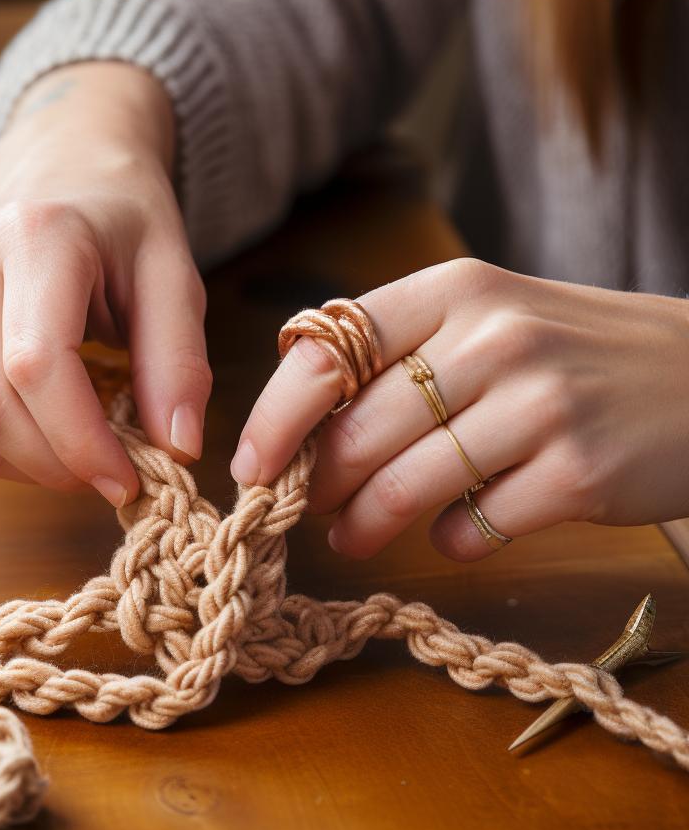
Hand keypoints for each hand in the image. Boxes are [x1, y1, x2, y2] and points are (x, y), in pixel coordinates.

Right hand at [0, 62, 210, 506]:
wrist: (60, 180)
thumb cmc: (122, 234)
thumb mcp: (174, 281)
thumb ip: (178, 363)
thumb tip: (177, 450)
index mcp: (35, 234)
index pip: (36, 364)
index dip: (82, 442)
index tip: (129, 481)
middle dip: (56, 464)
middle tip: (110, 473)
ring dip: (27, 464)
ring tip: (79, 448)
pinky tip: (38, 429)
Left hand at [231, 258, 688, 559]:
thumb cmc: (568, 352)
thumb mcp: (485, 319)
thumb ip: (399, 356)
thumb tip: (301, 428)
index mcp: (453, 290)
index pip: (329, 352)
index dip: (276, 416)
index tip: (251, 464)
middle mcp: (493, 336)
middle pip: (359, 430)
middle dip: (315, 484)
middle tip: (300, 509)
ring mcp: (541, 404)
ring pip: (406, 484)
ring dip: (363, 523)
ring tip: (349, 536)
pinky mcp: (579, 472)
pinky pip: (473, 526)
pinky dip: (447, 539)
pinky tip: (449, 532)